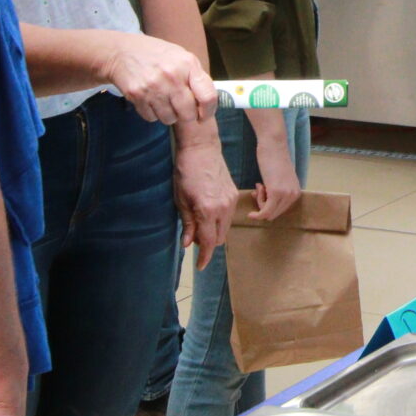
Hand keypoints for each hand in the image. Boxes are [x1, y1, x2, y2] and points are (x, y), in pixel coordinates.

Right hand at [101, 32, 216, 126]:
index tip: (204, 115)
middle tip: (181, 108)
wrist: (121, 52)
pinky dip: (153, 113)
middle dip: (186, 115)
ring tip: (163, 100)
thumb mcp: (182, 57)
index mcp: (188, 64)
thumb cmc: (157, 55)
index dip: (208, 111)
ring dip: (169, 115)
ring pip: (170, 119)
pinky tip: (150, 99)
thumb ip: (196, 78)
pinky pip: (152, 118)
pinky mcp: (137, 96)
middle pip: (188, 114)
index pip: (207, 97)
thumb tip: (207, 105)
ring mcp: (153, 86)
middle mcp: (172, 76)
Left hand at [176, 137, 238, 266]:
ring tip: (200, 226)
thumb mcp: (181, 200)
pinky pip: (229, 217)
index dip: (204, 257)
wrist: (201, 149)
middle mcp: (223, 208)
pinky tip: (209, 214)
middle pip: (219, 239)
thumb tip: (188, 244)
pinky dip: (219, 222)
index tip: (200, 266)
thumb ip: (188, 224)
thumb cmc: (186, 172)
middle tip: (194, 240)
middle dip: (207, 245)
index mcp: (208, 210)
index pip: (208, 242)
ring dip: (214, 233)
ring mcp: (231, 201)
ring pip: (225, 229)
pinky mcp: (235, 194)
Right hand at [250, 127, 302, 222]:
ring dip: (259, 203)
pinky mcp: (276, 192)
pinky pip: (265, 212)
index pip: (280, 210)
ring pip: (269, 214)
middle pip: (274, 214)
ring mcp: (286, 195)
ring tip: (258, 185)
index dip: (267, 204)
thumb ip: (274, 193)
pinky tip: (251, 209)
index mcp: (296, 193)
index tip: (260, 190)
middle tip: (257, 188)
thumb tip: (264, 209)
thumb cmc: (273, 158)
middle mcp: (294, 195)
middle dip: (263, 205)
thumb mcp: (277, 179)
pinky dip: (257, 215)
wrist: (273, 144)